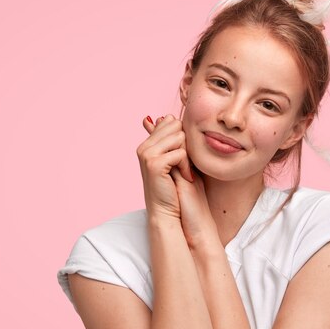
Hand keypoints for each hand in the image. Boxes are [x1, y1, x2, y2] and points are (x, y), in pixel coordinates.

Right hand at [141, 116, 219, 249]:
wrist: (168, 213)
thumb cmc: (175, 188)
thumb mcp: (173, 159)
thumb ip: (170, 138)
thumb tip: (166, 116)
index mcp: (147, 144)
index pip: (170, 121)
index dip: (182, 137)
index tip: (181, 157)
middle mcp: (143, 147)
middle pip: (175, 126)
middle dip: (185, 144)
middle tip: (183, 165)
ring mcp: (146, 155)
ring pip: (179, 137)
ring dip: (186, 156)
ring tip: (182, 171)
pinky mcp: (154, 164)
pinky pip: (180, 152)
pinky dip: (186, 165)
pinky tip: (183, 176)